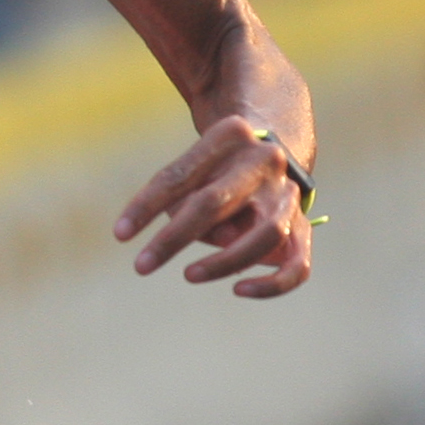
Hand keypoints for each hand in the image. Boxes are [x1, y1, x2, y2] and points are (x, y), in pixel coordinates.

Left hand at [114, 113, 313, 297]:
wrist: (272, 146)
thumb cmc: (216, 164)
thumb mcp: (195, 165)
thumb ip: (192, 200)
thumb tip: (215, 239)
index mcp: (229, 134)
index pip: (178, 175)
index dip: (145, 206)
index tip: (120, 235)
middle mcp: (265, 160)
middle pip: (215, 201)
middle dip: (174, 238)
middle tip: (141, 266)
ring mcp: (288, 194)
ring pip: (265, 234)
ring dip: (224, 261)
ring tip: (188, 275)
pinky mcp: (304, 226)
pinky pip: (297, 265)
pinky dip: (271, 284)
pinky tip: (239, 290)